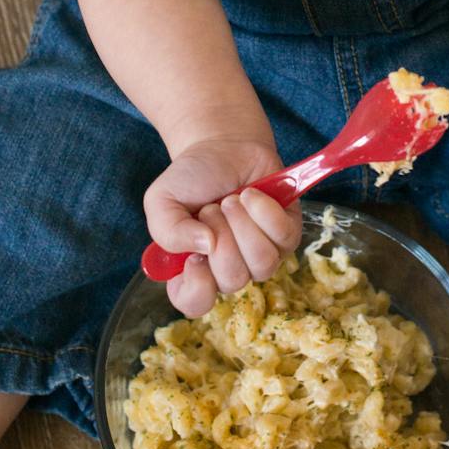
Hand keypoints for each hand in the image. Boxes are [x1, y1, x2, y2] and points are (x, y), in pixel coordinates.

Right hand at [143, 137, 301, 318]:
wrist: (224, 145)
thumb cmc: (193, 177)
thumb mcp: (162, 200)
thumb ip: (168, 231)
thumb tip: (205, 247)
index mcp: (193, 269)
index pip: (195, 303)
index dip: (197, 286)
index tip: (194, 256)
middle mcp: (228, 268)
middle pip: (232, 281)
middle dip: (222, 237)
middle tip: (212, 208)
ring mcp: (260, 255)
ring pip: (262, 265)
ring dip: (243, 225)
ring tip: (232, 200)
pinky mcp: (287, 236)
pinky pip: (284, 239)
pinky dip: (264, 212)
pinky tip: (251, 195)